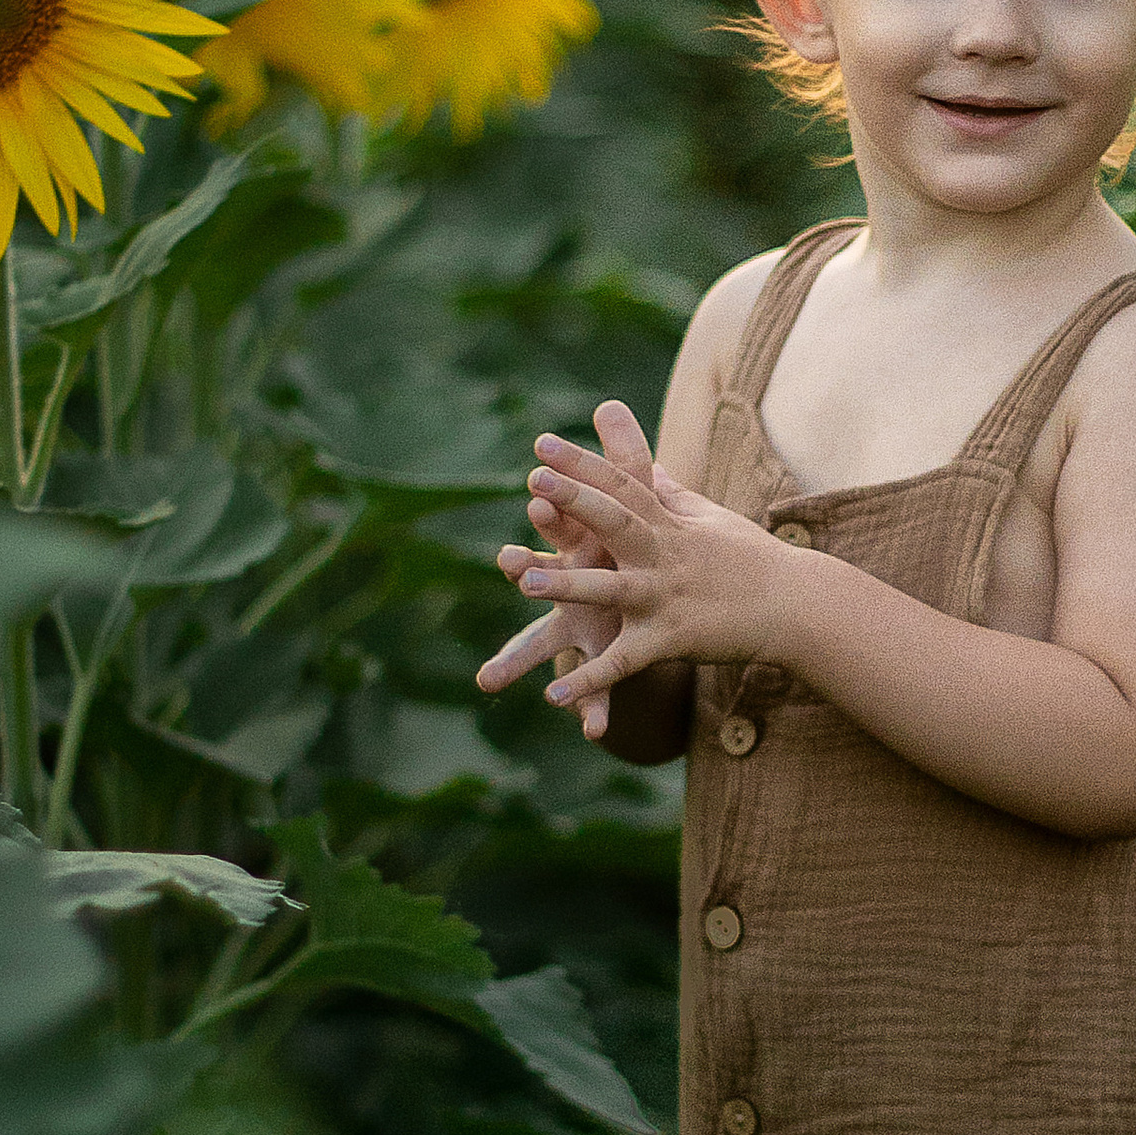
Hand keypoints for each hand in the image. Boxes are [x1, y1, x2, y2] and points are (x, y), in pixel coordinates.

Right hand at [477, 399, 655, 739]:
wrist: (647, 595)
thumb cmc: (629, 543)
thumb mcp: (634, 503)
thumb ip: (624, 458)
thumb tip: (611, 402)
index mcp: (581, 545)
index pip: (559, 523)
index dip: (550, 510)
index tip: (538, 492)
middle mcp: (568, 583)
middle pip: (538, 575)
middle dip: (525, 570)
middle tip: (508, 564)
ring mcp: (577, 623)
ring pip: (539, 641)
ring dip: (516, 658)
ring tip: (488, 678)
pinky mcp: (598, 656)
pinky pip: (594, 686)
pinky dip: (589, 707)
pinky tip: (593, 732)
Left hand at [487, 445, 793, 723]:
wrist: (796, 606)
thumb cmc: (751, 559)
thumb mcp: (709, 518)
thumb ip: (668, 494)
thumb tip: (647, 463)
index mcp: (668, 524)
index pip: (622, 485)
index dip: (582, 463)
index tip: (542, 443)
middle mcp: (664, 555)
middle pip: (616, 522)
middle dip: (576, 501)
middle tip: (534, 481)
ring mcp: (666, 598)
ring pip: (612, 590)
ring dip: (570, 587)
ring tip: (525, 582)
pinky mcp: (671, 641)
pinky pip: (624, 663)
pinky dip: (591, 680)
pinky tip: (553, 696)